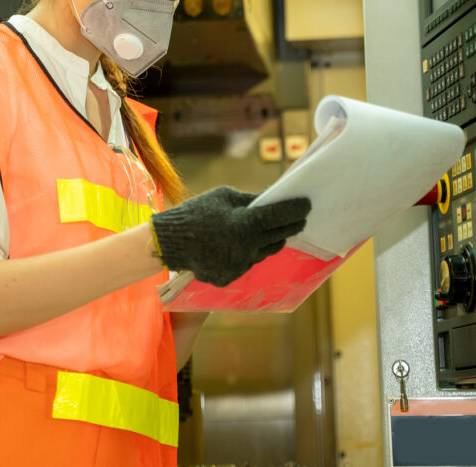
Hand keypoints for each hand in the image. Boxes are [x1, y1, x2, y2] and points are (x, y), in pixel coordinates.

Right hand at [150, 186, 310, 286]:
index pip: (280, 216)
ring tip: (269, 230)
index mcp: (245, 224)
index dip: (296, 209)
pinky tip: (238, 245)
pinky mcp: (230, 278)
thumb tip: (274, 200)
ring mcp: (239, 266)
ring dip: (270, 240)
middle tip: (298, 218)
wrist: (168, 242)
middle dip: (291, 226)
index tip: (307, 204)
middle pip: (280, 237)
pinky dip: (247, 253)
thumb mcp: (224, 197)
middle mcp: (246, 248)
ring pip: (266, 252)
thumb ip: (251, 201)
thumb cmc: (196, 213)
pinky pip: (247, 263)